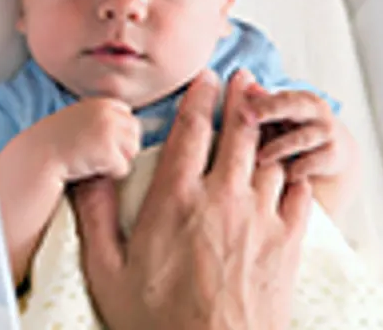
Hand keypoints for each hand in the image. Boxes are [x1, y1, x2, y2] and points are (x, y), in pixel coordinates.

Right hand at [38, 97, 140, 182]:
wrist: (38, 156)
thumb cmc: (54, 141)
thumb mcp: (76, 117)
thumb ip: (97, 117)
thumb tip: (126, 126)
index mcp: (100, 103)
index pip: (126, 113)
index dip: (119, 130)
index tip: (102, 140)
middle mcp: (107, 113)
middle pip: (135, 131)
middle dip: (123, 145)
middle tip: (100, 154)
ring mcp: (109, 132)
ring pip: (133, 150)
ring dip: (118, 160)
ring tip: (94, 160)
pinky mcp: (109, 152)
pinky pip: (123, 169)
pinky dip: (110, 174)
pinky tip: (91, 168)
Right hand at [69, 69, 311, 329]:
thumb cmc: (157, 320)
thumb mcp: (105, 269)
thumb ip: (94, 215)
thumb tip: (86, 174)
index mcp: (175, 199)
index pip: (191, 131)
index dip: (199, 98)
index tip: (205, 78)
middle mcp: (221, 199)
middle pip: (237, 132)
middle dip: (241, 98)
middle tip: (243, 78)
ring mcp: (259, 219)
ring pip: (268, 156)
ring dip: (266, 128)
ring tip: (264, 111)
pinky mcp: (285, 243)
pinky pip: (296, 191)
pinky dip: (291, 169)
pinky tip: (286, 164)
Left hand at [253, 88, 353, 180]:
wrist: (332, 154)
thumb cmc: (296, 130)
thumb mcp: (281, 117)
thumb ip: (264, 103)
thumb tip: (247, 88)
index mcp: (303, 99)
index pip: (280, 97)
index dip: (260, 102)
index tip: (241, 109)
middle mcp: (317, 113)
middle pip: (293, 107)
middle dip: (268, 111)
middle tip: (246, 118)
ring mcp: (326, 134)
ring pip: (299, 138)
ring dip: (277, 148)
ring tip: (259, 158)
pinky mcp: (332, 155)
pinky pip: (311, 162)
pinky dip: (295, 169)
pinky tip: (283, 175)